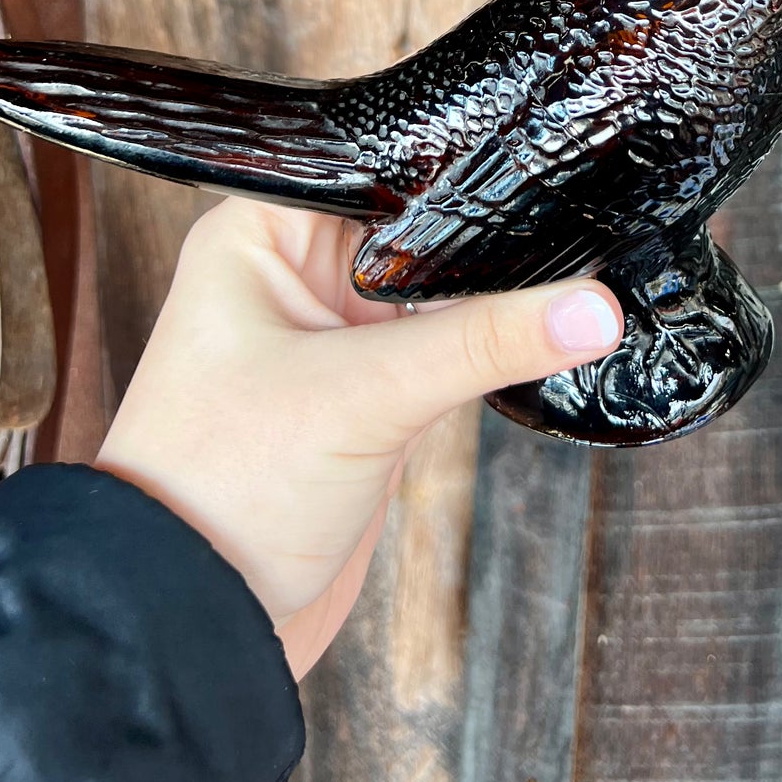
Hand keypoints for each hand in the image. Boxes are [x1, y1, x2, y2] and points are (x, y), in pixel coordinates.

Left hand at [94, 197, 622, 677]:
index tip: (539, 151)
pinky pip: (440, 352)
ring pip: (435, 294)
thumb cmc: (222, 488)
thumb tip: (593, 308)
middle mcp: (290, 275)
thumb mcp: (365, 397)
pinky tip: (544, 335)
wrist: (188, 630)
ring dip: (490, 298)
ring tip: (582, 270)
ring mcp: (329, 338)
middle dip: (484, 235)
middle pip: (415, 230)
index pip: (376, 172)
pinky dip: (483, 350)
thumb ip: (483, 343)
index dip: (455, 163)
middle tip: (580, 208)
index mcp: (258, 236)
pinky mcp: (362, 398)